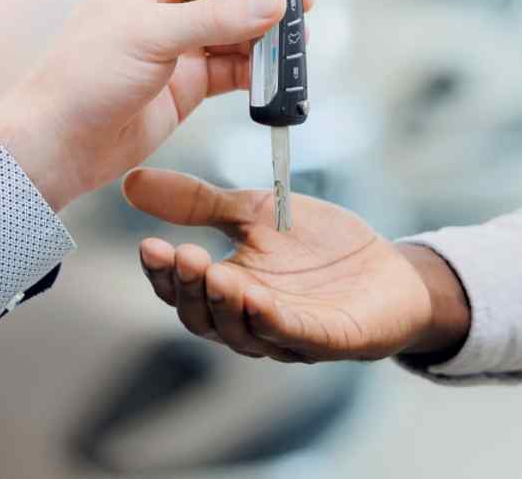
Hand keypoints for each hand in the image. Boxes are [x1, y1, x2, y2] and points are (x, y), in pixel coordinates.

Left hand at [0, 0, 312, 210]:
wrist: (60, 143)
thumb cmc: (86, 79)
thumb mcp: (153, 37)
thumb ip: (217, 18)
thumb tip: (275, 3)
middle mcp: (164, 1)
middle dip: (267, 10)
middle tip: (301, 27)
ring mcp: (178, 42)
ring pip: (237, 32)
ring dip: (265, 43)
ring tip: (293, 58)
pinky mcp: (187, 81)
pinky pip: (232, 67)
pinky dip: (255, 73)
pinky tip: (272, 81)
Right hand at [122, 168, 470, 362]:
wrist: (389, 268)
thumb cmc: (318, 247)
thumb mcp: (253, 212)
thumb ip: (198, 202)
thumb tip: (133, 181)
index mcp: (227, 290)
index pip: (181, 291)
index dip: (162, 273)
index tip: (147, 245)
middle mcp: (249, 320)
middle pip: (204, 318)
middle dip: (190, 288)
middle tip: (182, 256)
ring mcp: (288, 335)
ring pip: (243, 332)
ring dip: (227, 305)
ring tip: (216, 273)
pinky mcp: (328, 340)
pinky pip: (296, 335)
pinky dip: (274, 320)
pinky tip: (259, 298)